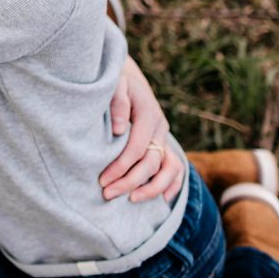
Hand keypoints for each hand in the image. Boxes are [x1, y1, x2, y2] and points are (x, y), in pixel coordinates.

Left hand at [99, 56, 183, 202]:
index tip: (103, 180)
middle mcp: (160, 127)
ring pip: (170, 169)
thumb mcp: (114, 84)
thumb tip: (119, 130)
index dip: (121, 167)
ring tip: (131, 199)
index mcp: (148, 114)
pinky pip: (175, 167)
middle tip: (107, 194)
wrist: (126, 77)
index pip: (137, 148)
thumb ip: (117, 102)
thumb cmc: (115, 81)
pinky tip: (163, 200)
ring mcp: (163, 136)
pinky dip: (172, 184)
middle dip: (130, 182)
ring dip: (153, 188)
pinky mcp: (162, 143)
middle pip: (151, 163)